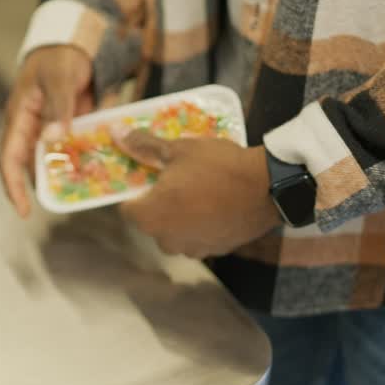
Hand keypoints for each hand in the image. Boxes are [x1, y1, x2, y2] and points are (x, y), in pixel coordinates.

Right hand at [0, 46, 93, 216]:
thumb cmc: (61, 56)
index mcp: (20, 116)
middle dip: (44, 186)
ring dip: (64, 176)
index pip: (8, 158)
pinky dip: (80, 162)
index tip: (24, 209)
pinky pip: (70, 151)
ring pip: (51, 161)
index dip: (13, 186)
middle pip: (29, 166)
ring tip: (83, 187)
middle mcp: (31, 128)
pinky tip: (96, 170)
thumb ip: (59, 106)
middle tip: (64, 200)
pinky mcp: (66, 128)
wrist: (75, 42)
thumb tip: (52, 138)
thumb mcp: (60, 77)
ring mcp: (49, 129)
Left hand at [115, 130, 281, 256]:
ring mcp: (192, 249)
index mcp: (150, 217)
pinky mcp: (215, 251)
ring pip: (174, 231)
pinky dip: (200, 225)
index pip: (126, 208)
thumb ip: (144, 146)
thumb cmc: (218, 166)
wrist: (268, 188)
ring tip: (197, 191)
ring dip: (180, 216)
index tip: (148, 176)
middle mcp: (166, 240)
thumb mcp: (178, 150)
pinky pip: (197, 237)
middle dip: (158, 203)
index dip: (135, 191)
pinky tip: (215, 205)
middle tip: (175, 179)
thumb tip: (116, 133)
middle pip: (151, 221)